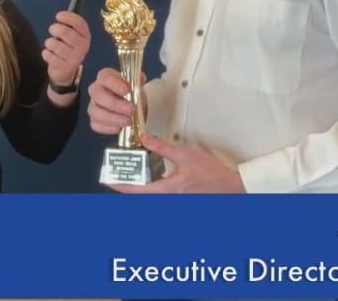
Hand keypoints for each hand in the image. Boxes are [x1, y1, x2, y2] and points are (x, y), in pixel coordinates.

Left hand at [42, 11, 89, 86]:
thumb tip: (61, 15)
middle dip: (55, 29)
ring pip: (56, 45)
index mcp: (85, 36)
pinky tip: (49, 54)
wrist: (66, 71)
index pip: (80, 23)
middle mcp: (83, 47)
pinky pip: (50, 56)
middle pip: (66, 33)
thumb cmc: (67, 48)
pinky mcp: (65, 67)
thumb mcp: (73, 36)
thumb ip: (69, 25)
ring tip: (50, 44)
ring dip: (49, 43)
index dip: (68, 18)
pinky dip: (46, 53)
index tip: (58, 16)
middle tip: (52, 30)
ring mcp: (75, 58)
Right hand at [87, 68, 145, 134]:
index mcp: (105, 77)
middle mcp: (96, 90)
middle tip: (131, 109)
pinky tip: (120, 128)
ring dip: (113, 118)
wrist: (132, 107)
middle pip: (98, 95)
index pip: (105, 77)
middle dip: (115, 104)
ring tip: (129, 121)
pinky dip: (109, 128)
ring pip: (96, 112)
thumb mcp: (138, 85)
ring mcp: (93, 106)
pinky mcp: (94, 120)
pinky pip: (96, 125)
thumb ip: (138, 81)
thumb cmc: (132, 93)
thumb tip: (141, 78)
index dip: (115, 84)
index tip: (127, 90)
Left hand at [109, 134, 245, 193]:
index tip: (108, 179)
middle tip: (115, 172)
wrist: (229, 186)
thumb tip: (145, 139)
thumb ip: (162, 147)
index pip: (136, 190)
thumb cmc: (211, 173)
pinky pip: (157, 191)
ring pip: (147, 193)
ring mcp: (171, 197)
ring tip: (128, 170)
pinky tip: (147, 171)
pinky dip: (148, 182)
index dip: (120, 185)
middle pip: (139, 193)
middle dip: (125, 183)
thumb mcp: (184, 154)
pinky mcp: (176, 195)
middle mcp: (167, 197)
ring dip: (136, 183)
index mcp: (166, 189)